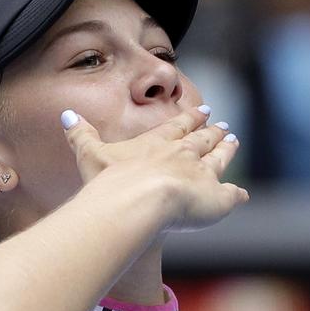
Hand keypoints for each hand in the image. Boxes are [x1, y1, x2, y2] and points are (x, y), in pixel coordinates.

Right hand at [61, 105, 248, 232]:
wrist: (138, 200)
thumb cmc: (112, 181)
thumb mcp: (91, 154)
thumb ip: (80, 134)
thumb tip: (66, 114)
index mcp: (157, 144)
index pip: (177, 128)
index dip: (189, 119)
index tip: (202, 110)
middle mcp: (183, 156)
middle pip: (201, 140)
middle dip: (212, 132)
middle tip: (223, 124)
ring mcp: (202, 175)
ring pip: (219, 159)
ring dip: (226, 150)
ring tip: (234, 141)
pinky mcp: (216, 198)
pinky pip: (229, 195)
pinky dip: (236, 194)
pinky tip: (242, 194)